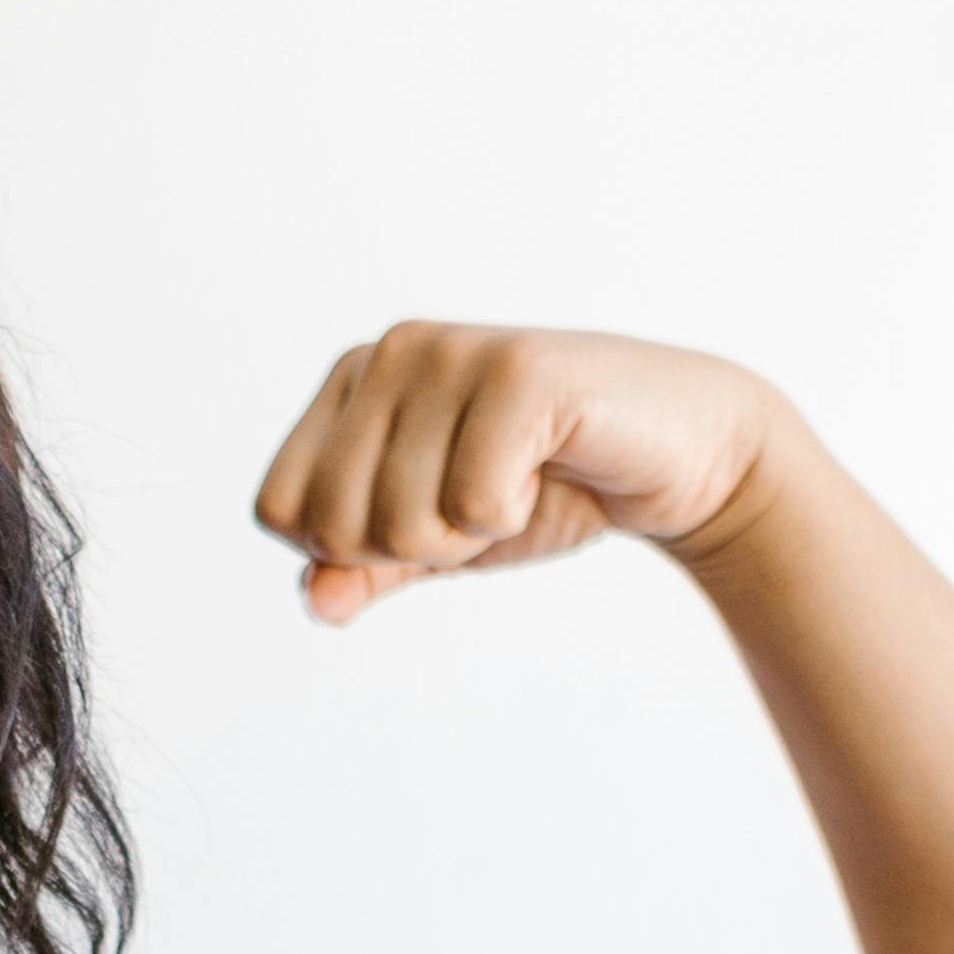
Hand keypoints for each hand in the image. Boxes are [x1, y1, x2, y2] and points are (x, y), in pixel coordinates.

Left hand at [253, 324, 778, 623]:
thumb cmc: (545, 488)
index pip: (279, 509)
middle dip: (413, 549)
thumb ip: (364, 570)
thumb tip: (317, 602)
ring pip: (400, 522)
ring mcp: (450, 353)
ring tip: (520, 483)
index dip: (351, 550)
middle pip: (332, 525)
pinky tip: (550, 472)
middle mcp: (389, 352)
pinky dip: (516, 517)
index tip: (429, 515)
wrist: (674, 460)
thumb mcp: (435, 541)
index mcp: (351, 382)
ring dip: (470, 537)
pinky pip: (472, 505)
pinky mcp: (517, 371)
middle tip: (482, 504)